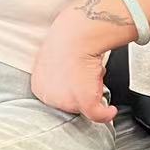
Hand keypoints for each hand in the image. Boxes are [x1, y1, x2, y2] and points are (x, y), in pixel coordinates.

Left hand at [31, 0, 131, 123]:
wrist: (77, 34)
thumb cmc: (66, 40)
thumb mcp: (50, 58)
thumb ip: (54, 74)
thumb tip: (66, 79)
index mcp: (38, 86)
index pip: (57, 96)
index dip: (69, 88)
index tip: (76, 81)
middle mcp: (50, 96)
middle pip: (70, 103)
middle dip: (81, 91)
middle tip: (86, 77)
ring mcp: (66, 101)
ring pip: (84, 106)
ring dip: (92, 94)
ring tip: (92, 75)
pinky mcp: (84, 101)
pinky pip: (97, 115)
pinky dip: (106, 114)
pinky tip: (110, 109)